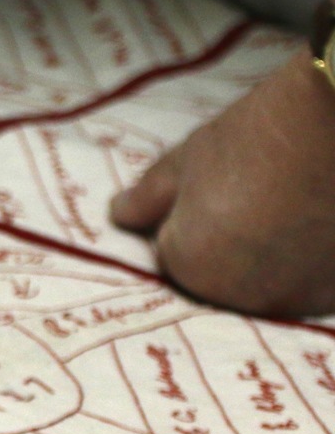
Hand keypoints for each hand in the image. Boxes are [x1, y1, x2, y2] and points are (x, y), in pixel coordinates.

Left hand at [111, 50, 334, 316]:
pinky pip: (309, 284)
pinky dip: (311, 262)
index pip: (173, 258)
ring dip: (274, 258)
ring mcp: (295, 298)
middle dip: (230, 245)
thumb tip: (118, 215)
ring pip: (268, 284)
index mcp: (189, 268)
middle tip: (262, 194)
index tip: (220, 186)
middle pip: (220, 278)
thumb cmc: (258, 135)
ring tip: (293, 206)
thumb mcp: (188, 160)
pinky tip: (320, 224)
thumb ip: (147, 197)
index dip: (191, 219)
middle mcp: (239, 298)